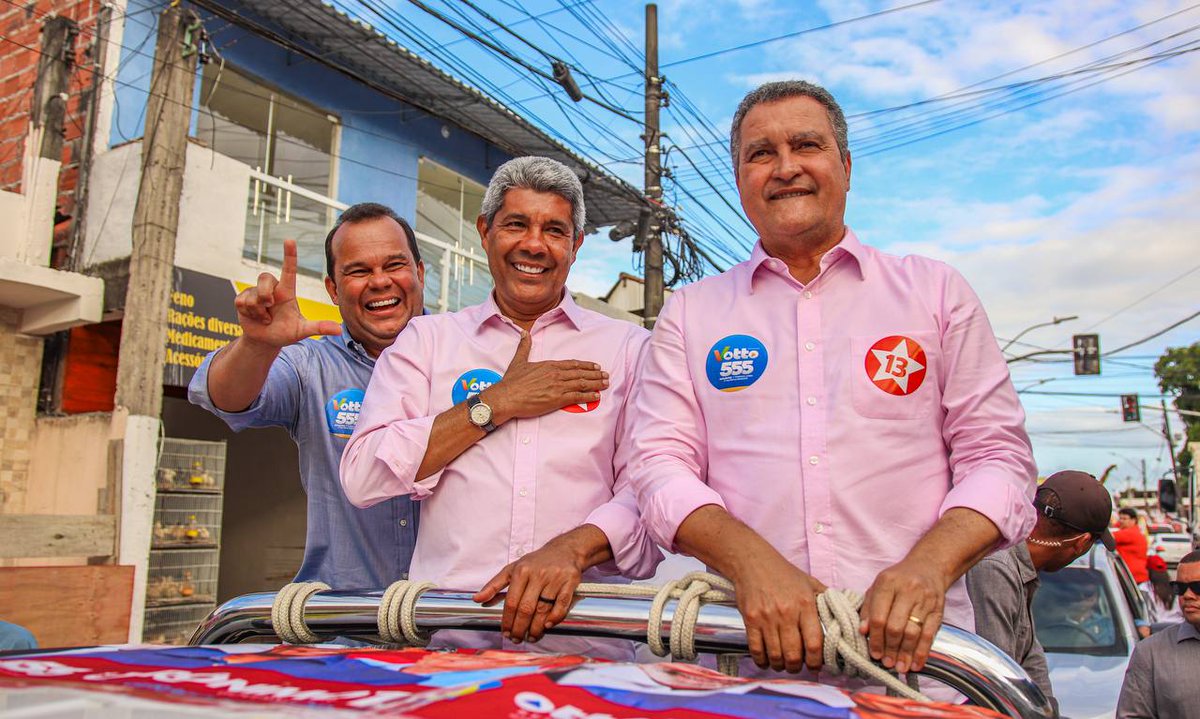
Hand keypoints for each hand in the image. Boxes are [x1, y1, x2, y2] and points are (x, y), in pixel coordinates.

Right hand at [235, 239, 340, 348]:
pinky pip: (242, 302)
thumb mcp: (302, 331)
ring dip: (259, 310)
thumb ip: (318, 327)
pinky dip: (250, 313)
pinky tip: (254, 317)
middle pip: (265, 278)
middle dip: (265, 294)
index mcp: (286, 291)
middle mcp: (271, 289)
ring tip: (265, 318)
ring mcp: (255, 293)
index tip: (290, 240)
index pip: (289, 270)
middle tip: (269, 306)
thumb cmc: (284, 332)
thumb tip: (338, 330)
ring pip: (253, 294)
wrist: (265, 341)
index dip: (289, 255)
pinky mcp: (242, 299)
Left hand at [473, 534, 586, 643]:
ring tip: (531, 636)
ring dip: (536, 628)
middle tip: (517, 638)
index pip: (511, 602)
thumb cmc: (536, 562)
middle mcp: (537, 574)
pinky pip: (562, 604)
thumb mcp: (512, 569)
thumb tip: (477, 599)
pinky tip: (547, 625)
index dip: (507, 621)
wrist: (565, 550)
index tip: (506, 632)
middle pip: (526, 608)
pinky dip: (555, 617)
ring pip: (543, 609)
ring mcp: (554, 578)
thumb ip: (494, 585)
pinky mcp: (570, 581)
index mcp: (521, 571)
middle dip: (520, 628)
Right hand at [484, 331, 607, 421]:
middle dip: (595, 374)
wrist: (506, 397)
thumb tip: (524, 332)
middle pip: (580, 373)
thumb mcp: (519, 360)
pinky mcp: (557, 399)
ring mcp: (558, 387)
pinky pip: (577, 397)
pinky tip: (597, 396)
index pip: (572, 364)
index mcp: (549, 365)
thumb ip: (524, 346)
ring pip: (582, 384)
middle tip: (606, 375)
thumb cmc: (511, 381)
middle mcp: (556, 374)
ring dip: (596, 384)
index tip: (595, 366)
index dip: (585, 365)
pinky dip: (589, 396)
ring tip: (605, 384)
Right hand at [731, 549, 826, 672]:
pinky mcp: (750, 619)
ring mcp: (767, 617)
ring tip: (782, 664)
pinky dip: (761, 660)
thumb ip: (826, 600)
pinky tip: (766, 660)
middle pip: (793, 654)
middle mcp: (786, 612)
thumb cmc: (783, 573)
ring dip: (780, 666)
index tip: (815, 666)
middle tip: (797, 666)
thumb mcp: (810, 582)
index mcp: (805, 604)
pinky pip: (756, 649)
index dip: (816, 662)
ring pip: (775, 655)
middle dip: (796, 667)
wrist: (753, 562)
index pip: (815, 643)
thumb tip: (844, 617)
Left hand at [858, 557, 946, 673]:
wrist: (928, 567)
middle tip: (886, 663)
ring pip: (913, 632)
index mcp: (887, 583)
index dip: (875, 638)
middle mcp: (907, 590)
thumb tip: (862, 631)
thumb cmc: (898, 580)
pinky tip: (916, 664)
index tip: (873, 653)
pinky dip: (922, 652)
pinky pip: (930, 635)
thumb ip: (868, 607)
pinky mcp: (938, 610)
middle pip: (896, 626)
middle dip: (890, 648)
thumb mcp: (878, 586)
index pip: (878, 616)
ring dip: (905, 653)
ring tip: (899, 667)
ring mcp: (925, 600)